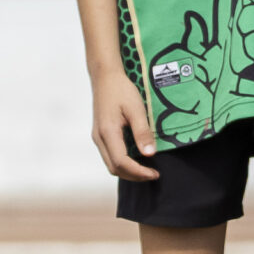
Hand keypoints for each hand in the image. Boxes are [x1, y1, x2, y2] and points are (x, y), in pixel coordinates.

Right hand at [90, 65, 161, 180]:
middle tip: (153, 174)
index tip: (155, 174)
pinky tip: (136, 159)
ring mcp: (98, 137)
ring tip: (146, 169)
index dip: (139, 172)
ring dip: (128, 171)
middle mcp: (99, 138)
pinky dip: (123, 163)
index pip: (121, 163)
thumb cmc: (121, 90)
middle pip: (114, 168)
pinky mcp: (100, 134)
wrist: (105, 77)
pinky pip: (110, 156)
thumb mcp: (136, 109)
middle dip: (134, 176)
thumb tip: (150, 154)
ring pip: (110, 164)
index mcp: (108, 132)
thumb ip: (142, 132)